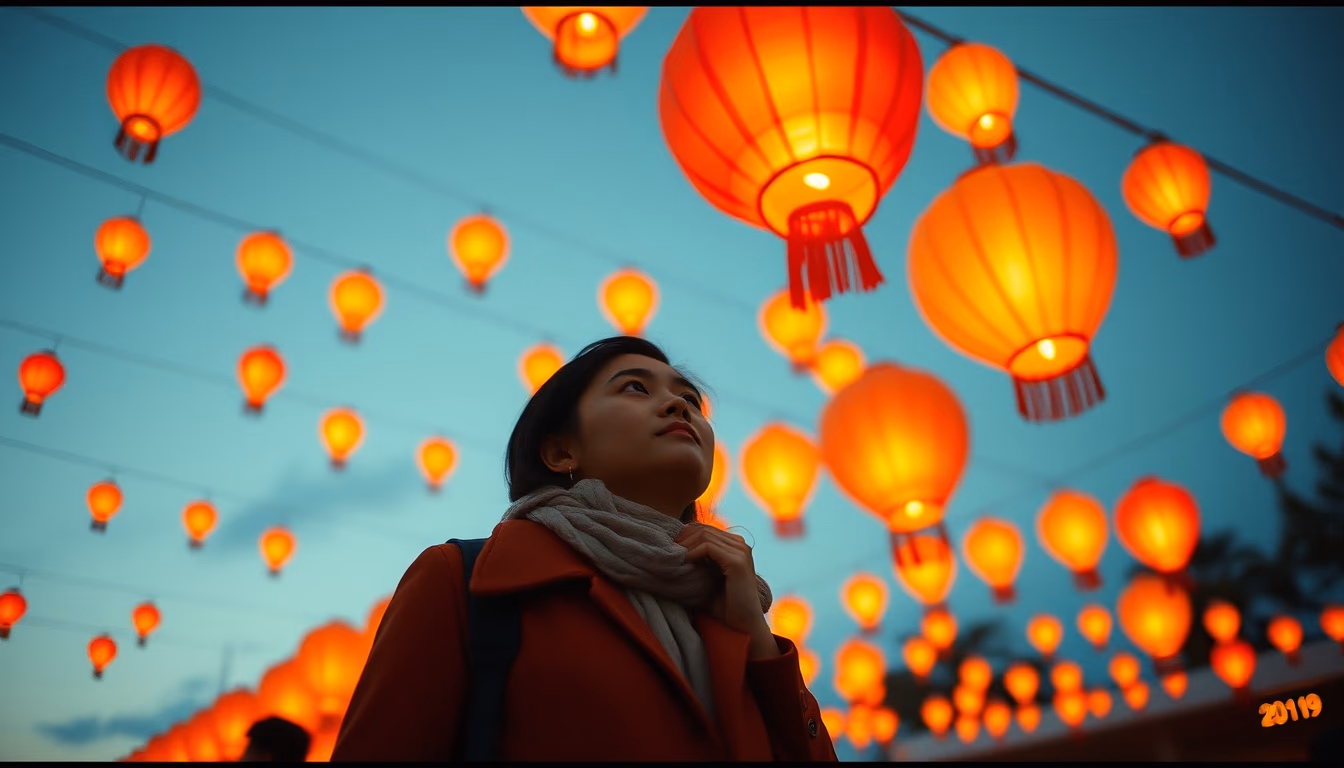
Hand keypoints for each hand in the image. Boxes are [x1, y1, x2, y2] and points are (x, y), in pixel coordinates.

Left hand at [675, 524, 775, 655]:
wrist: (743, 626)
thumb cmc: (724, 607)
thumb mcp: (708, 579)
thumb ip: (698, 563)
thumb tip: (671, 552)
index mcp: (735, 546)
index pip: (704, 529)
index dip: (685, 536)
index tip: (669, 549)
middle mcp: (740, 544)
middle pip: (703, 529)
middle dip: (682, 538)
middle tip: (667, 551)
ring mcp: (741, 552)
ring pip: (704, 535)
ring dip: (685, 545)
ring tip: (674, 557)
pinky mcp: (737, 562)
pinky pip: (708, 547)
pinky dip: (693, 552)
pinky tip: (685, 562)